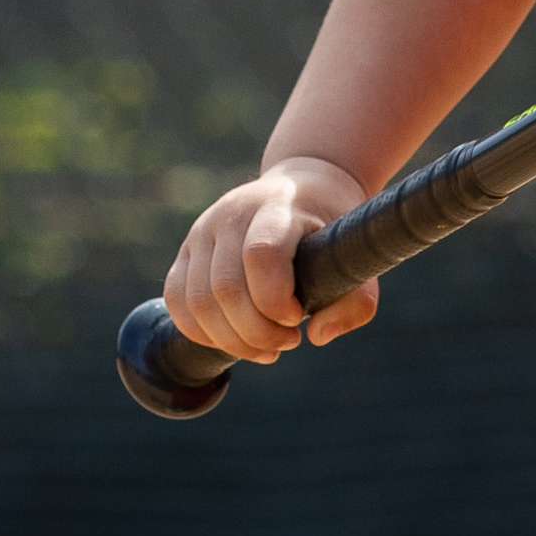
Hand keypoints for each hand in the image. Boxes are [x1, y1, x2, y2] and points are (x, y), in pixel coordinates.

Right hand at [158, 156, 374, 367]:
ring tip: (266, 348)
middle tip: (288, 341)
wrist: (303, 187)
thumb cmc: (331, 229)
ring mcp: (203, 231)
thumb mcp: (356, 256)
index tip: (299, 319)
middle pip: (225, 288)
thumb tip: (317, 336)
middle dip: (257, 332)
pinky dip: (202, 333)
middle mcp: (232, 215)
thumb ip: (355, 302)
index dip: (276, 300)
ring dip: (232, 340)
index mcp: (278, 207)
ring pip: (197, 302)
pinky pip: (178, 302)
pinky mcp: (187, 251)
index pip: (261, 255)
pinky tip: (234, 340)